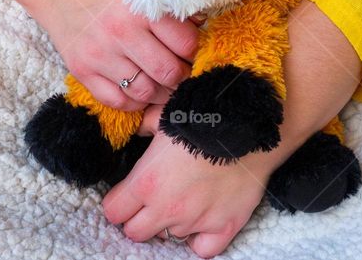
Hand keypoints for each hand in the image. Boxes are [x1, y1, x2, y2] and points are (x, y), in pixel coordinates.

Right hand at [0, 0, 200, 111]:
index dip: (195, 51)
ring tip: (164, 84)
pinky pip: (117, 101)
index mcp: (141, 7)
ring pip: (145, 92)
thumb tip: (203, 23)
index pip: (185, 44)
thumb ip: (171, 2)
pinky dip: (134, 103)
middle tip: (183, 73)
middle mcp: (120, 32)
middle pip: (168, 73)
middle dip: (182, 77)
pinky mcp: (82, 70)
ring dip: (161, 93)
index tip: (193, 52)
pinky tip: (140, 91)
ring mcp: (100, 54)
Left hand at [103, 111, 278, 257]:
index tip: (126, 194)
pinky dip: (199, 238)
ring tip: (184, 199)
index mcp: (146, 181)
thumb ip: (145, 126)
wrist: (248, 126)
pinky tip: (201, 220)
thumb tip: (136, 129)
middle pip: (135, 232)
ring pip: (170, 236)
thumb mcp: (165, 114)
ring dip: (172, 222)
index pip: (114, 211)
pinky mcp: (224, 227)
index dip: (118, 201)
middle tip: (152, 201)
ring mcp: (196, 221)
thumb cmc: (204, 117)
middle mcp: (167, 208)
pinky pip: (202, 249)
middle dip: (138, 218)